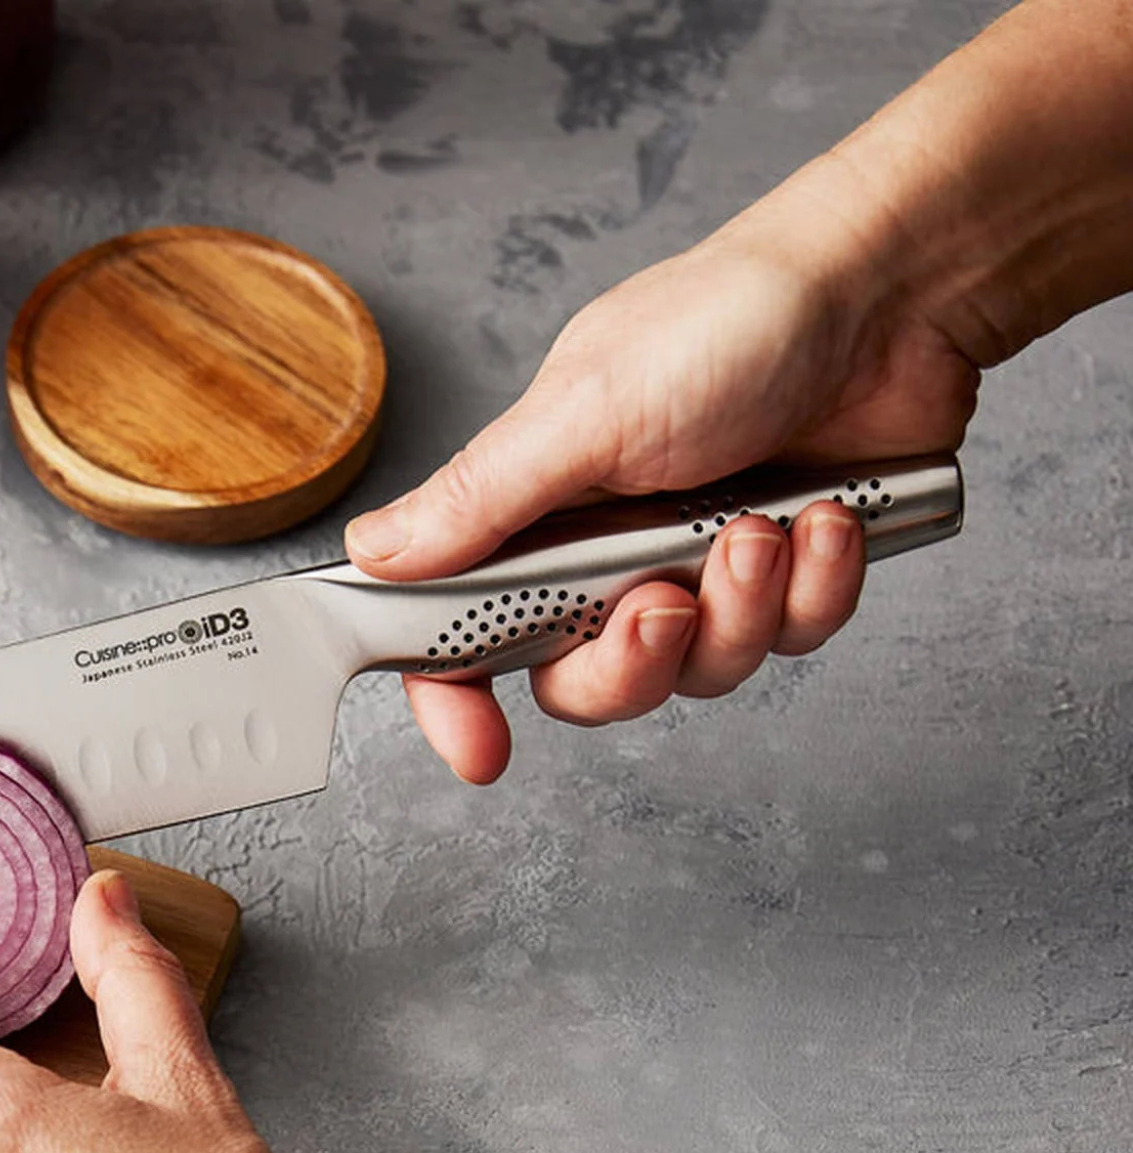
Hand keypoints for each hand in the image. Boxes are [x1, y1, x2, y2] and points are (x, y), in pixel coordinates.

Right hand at [347, 209, 981, 781]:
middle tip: (663, 605)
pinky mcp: (789, 575)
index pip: (464, 634)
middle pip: (585, 683)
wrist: (893, 288)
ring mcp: (700, 567)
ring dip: (738, 610)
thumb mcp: (582, 413)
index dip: (459, 703)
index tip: (483, 750)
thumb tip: (374, 553)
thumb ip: (479, 500)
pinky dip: (814, 587)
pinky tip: (826, 518)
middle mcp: (610, 552)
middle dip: (631, 665)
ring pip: (698, 673)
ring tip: (761, 525)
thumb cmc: (733, 318)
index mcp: (538, 515)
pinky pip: (792, 640)